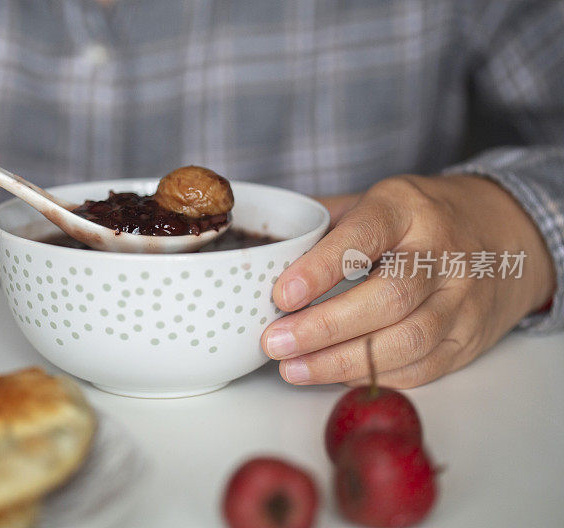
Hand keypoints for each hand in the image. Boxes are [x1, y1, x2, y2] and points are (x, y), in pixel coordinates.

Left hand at [262, 175, 554, 387]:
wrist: (507, 233)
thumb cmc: (420, 218)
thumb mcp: (377, 200)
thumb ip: (324, 222)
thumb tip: (263, 251)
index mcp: (408, 209)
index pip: (365, 236)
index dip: (322, 268)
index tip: (282, 294)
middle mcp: (442, 253)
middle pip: (389, 298)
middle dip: (325, 327)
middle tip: (275, 342)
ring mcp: (461, 300)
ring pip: (406, 341)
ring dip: (342, 362)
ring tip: (292, 368)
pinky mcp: (468, 339)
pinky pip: (419, 368)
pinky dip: (371, 376)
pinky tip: (330, 374)